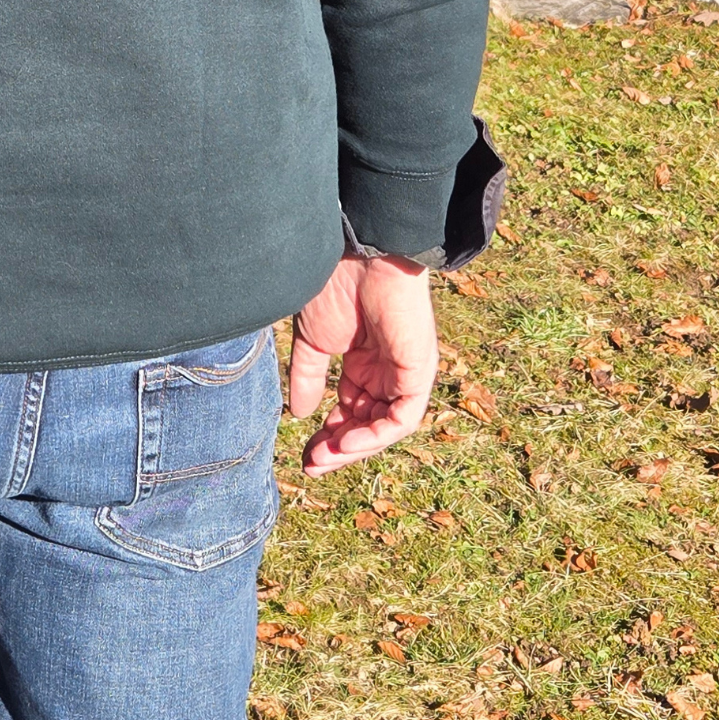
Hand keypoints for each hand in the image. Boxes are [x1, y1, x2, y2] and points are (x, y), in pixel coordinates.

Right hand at [288, 253, 438, 476]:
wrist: (360, 255)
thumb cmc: (334, 285)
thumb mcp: (313, 341)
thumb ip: (309, 377)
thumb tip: (299, 414)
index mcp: (363, 361)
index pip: (350, 410)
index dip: (328, 434)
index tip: (304, 452)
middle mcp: (386, 370)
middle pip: (367, 423)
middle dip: (340, 448)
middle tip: (312, 465)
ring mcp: (405, 372)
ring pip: (385, 426)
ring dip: (356, 447)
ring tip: (325, 458)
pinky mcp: (419, 371)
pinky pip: (403, 417)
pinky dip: (377, 434)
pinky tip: (348, 442)